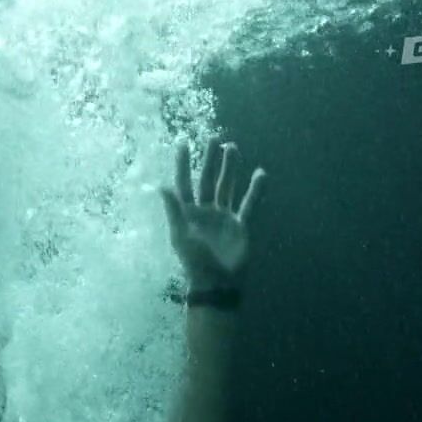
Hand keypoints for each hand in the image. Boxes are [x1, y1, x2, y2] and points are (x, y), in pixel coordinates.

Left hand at [160, 137, 264, 289]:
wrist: (217, 283)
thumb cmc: (195, 261)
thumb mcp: (180, 235)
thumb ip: (173, 210)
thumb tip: (160, 185)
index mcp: (187, 212)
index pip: (184, 182)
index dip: (183, 163)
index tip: (183, 142)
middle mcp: (206, 211)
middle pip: (207, 179)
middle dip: (210, 160)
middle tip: (215, 138)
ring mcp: (224, 217)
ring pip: (227, 186)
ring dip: (230, 168)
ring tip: (232, 147)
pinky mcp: (240, 226)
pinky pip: (249, 204)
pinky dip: (255, 190)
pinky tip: (260, 174)